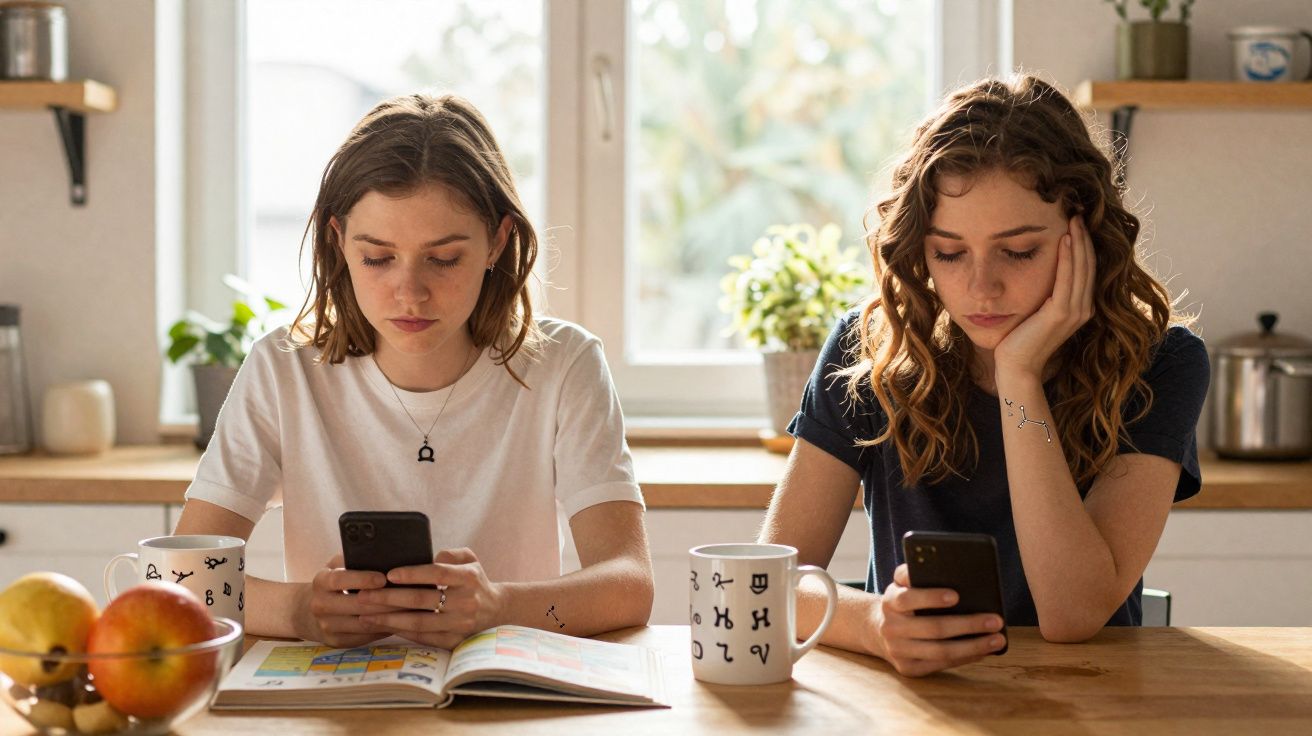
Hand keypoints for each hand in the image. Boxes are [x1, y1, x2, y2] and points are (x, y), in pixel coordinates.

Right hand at [295, 554, 403, 646]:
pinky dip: (383, 630)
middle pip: (355, 605)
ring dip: (388, 617)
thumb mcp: (337, 567)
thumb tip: (384, 556)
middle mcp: (320, 605)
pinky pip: (364, 637)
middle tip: (408, 596)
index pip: (340, 580)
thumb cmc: (334, 583)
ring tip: (409, 609)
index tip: (383, 578)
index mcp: (321, 581)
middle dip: (384, 601)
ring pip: (363, 624)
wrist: (308, 611)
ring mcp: (326, 626)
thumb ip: (354, 561)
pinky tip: (399, 622)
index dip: (362, 579)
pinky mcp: (336, 641)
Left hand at [355, 548, 506, 649]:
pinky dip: (402, 631)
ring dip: (389, 618)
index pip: (437, 574)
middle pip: (422, 600)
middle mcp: (467, 602)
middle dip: (389, 598)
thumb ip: (450, 553)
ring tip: (365, 614)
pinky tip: (384, 625)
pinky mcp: (455, 641)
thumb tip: (428, 557)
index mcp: (469, 578)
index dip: (412, 574)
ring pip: (419, 622)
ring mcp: (461, 624)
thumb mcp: (470, 559)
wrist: (497, 611)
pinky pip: (424, 637)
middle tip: (363, 595)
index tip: (389, 574)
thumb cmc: (475, 581)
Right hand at [865, 564, 1006, 676]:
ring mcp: (898, 651)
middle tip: (996, 620)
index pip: (908, 598)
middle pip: (933, 628)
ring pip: (941, 651)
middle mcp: (891, 627)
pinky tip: (983, 650)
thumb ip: (915, 573)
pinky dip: (965, 657)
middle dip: (968, 624)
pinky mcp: (908, 669)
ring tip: (998, 639)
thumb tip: (948, 567)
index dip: (931, 597)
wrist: (877, 629)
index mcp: (890, 601)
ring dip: (973, 646)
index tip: (956, 596)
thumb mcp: (902, 584)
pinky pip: (941, 664)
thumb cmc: (902, 601)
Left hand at [993, 215, 1095, 379]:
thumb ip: (1048, 294)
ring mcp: (1073, 312)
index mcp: (1080, 308)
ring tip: (1073, 221)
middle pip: (1087, 266)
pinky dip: (1066, 259)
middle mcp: (1083, 309)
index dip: (1084, 246)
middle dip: (1084, 238)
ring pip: (1080, 269)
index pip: (1086, 270)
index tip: (1077, 224)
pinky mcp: (1060, 314)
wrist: (1017, 366)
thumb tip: (1042, 272)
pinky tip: (1064, 241)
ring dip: (1078, 242)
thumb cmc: (1022, 339)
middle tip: (1077, 214)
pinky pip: (1066, 280)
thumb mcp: (1039, 311)